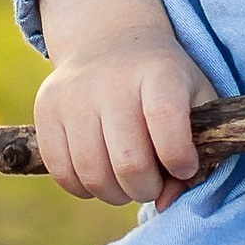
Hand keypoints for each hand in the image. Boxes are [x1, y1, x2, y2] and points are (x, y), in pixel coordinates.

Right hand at [33, 0, 212, 204]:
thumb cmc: (163, 85)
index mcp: (158, 73)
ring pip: (93, 175)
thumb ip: (199, 155)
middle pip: (129, 162)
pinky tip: (100, 174)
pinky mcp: (45, 109)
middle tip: (152, 182)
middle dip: (147, 188)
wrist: (109, 42)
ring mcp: (73, 94)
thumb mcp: (196, 103)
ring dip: (116, 194)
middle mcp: (111, 80)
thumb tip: (164, 202)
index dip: (179, 159)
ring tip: (126, 182)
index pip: (166, 121)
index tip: (184, 166)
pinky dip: (84, 188)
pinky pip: (62, 173)